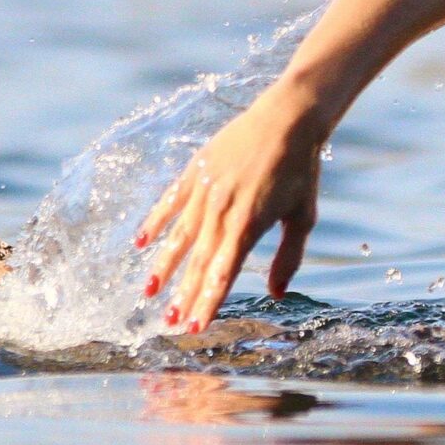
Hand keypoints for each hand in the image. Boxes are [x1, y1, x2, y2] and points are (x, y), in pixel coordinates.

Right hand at [135, 84, 324, 331]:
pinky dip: (155, 221)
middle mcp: (221, 210)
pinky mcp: (195, 171)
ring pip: (179, 236)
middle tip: (169, 322)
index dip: (208, 302)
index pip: (223, 273)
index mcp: (249, 224)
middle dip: (183, 295)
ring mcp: (205, 190)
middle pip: (198, 261)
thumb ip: (288, 257)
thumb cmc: (301, 169)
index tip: (194, 328)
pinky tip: (141, 242)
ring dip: (163, 266)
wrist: (287, 117)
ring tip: (149, 292)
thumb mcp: (303, 217)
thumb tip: (276, 294)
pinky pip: (170, 201)